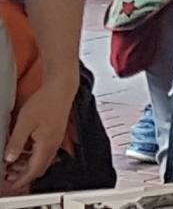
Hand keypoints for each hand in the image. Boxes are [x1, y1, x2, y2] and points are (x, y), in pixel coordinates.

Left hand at [2, 77, 74, 193]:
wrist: (60, 89)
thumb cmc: (45, 103)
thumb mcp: (24, 124)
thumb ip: (15, 143)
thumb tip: (9, 158)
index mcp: (46, 146)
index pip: (33, 170)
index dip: (21, 180)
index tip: (12, 184)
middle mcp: (54, 145)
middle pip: (39, 168)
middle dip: (24, 175)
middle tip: (9, 175)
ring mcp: (56, 140)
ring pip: (42, 160)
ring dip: (28, 165)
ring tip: (13, 163)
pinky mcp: (55, 134)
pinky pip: (45, 152)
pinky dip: (33, 156)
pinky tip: (24, 150)